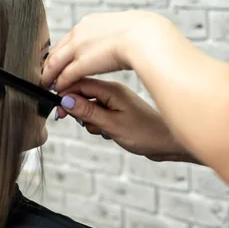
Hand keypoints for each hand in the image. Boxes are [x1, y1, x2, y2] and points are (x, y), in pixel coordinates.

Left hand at [41, 10, 168, 91]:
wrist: (145, 36)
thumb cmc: (143, 33)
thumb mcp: (123, 27)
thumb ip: (114, 33)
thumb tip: (120, 34)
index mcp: (89, 22)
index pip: (69, 38)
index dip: (62, 52)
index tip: (60, 61)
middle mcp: (80, 32)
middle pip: (57, 50)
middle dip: (51, 64)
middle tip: (48, 74)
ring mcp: (78, 46)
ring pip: (55, 63)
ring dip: (50, 75)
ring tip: (48, 84)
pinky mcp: (82, 62)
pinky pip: (65, 75)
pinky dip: (60, 83)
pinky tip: (58, 89)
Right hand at [55, 78, 199, 163]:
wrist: (168, 143)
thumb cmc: (147, 133)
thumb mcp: (112, 125)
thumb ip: (88, 112)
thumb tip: (66, 100)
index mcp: (111, 89)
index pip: (79, 84)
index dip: (65, 95)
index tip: (59, 110)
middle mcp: (113, 92)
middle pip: (81, 94)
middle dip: (76, 110)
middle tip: (78, 122)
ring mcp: (116, 101)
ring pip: (88, 106)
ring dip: (88, 120)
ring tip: (100, 130)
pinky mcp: (118, 112)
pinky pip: (98, 114)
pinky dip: (97, 124)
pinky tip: (106, 132)